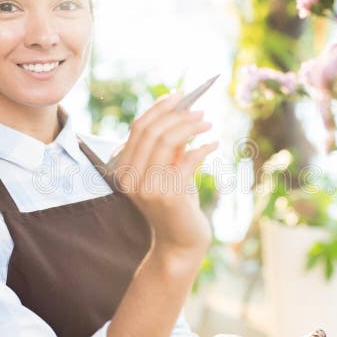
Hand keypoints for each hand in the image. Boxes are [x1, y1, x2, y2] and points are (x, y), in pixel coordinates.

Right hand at [114, 90, 217, 254]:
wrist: (180, 241)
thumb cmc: (176, 202)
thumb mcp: (167, 169)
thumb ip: (169, 144)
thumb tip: (183, 110)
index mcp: (122, 168)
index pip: (138, 127)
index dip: (159, 108)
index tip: (180, 95)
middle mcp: (129, 177)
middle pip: (152, 130)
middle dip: (178, 115)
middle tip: (200, 110)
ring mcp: (146, 187)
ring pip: (167, 140)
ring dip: (191, 127)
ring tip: (208, 124)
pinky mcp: (167, 195)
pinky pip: (187, 159)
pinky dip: (203, 148)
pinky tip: (214, 145)